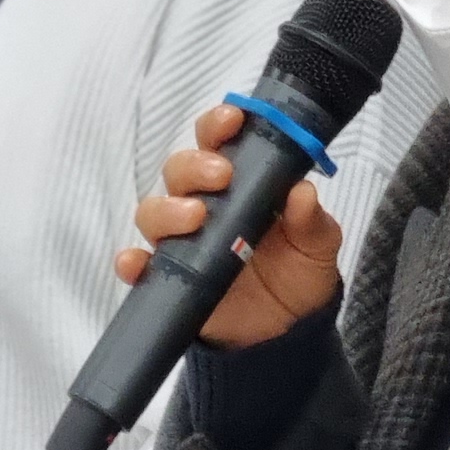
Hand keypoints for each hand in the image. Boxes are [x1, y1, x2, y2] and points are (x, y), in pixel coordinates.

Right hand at [114, 103, 342, 347]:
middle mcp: (203, 204)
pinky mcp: (169, 277)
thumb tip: (302, 192)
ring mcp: (182, 241)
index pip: (217, 141)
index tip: (234, 119)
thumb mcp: (318, 245)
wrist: (289, 330)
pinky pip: (140, 267)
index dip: (218, 125)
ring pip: (154, 210)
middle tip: (222, 176)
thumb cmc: (299, 272)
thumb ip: (311, 220)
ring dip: (167, 208)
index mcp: (239, 183)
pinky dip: (131, 262)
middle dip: (195, 165)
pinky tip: (136, 263)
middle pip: (179, 170)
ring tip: (196, 217)